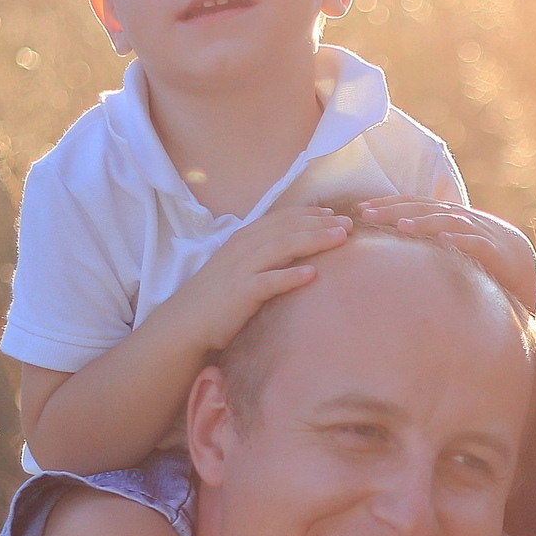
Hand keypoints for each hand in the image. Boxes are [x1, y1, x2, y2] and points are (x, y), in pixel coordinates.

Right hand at [167, 206, 347, 349]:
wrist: (186, 321)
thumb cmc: (217, 297)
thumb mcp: (239, 267)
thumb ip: (263, 255)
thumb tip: (293, 252)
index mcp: (244, 238)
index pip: (282, 218)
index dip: (309, 214)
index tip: (334, 214)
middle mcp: (244, 247)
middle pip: (288, 228)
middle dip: (320, 223)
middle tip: (349, 224)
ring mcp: (242, 268)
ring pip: (283, 247)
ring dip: (314, 240)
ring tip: (340, 239)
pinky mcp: (241, 292)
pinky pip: (269, 281)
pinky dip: (290, 277)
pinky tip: (312, 275)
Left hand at [358, 195, 535, 306]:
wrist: (519, 261)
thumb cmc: (474, 251)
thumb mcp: (444, 242)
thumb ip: (420, 239)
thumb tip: (386, 245)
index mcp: (443, 214)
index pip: (410, 204)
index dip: (386, 204)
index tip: (359, 210)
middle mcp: (456, 217)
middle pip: (421, 208)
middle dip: (393, 210)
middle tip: (366, 214)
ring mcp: (474, 231)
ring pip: (445, 221)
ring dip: (423, 222)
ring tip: (400, 227)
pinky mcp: (491, 249)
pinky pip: (474, 242)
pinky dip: (459, 240)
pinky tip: (444, 241)